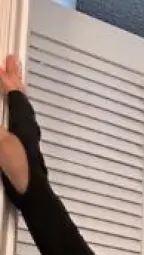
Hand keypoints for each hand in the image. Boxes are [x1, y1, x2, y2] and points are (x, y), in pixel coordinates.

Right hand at [0, 56, 27, 194]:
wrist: (30, 192)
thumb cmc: (18, 169)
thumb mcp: (1, 141)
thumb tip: (0, 125)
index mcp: (22, 123)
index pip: (15, 95)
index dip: (6, 80)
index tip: (0, 66)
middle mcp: (28, 128)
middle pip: (21, 98)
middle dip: (15, 79)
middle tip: (13, 62)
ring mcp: (27, 138)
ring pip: (21, 109)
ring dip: (16, 93)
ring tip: (12, 81)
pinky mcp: (25, 148)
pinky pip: (20, 121)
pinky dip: (15, 110)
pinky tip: (12, 112)